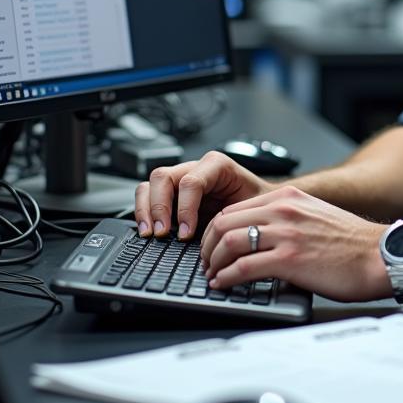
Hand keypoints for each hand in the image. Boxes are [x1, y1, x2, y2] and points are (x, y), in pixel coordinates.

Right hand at [134, 150, 272, 240]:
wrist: (259, 206)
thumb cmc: (256, 204)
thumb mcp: (250, 207)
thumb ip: (233, 216)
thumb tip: (217, 237)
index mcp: (217, 165)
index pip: (191, 181)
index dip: (185, 208)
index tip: (187, 233)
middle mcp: (195, 168)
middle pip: (164, 176)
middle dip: (159, 206)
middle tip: (162, 232)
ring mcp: (180, 180)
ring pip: (150, 183)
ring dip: (146, 209)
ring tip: (150, 233)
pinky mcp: (171, 194)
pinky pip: (147, 196)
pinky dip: (143, 213)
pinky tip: (147, 231)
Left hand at [199, 185, 389, 302]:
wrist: (380, 255)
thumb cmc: (354, 243)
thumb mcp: (315, 217)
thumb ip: (288, 222)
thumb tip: (264, 242)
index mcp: (288, 198)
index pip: (235, 209)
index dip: (216, 230)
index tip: (214, 246)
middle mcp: (283, 211)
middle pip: (224, 223)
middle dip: (207, 245)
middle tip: (207, 262)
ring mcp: (285, 234)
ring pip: (228, 243)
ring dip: (213, 262)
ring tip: (213, 275)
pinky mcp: (289, 259)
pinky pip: (243, 267)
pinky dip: (226, 278)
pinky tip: (224, 284)